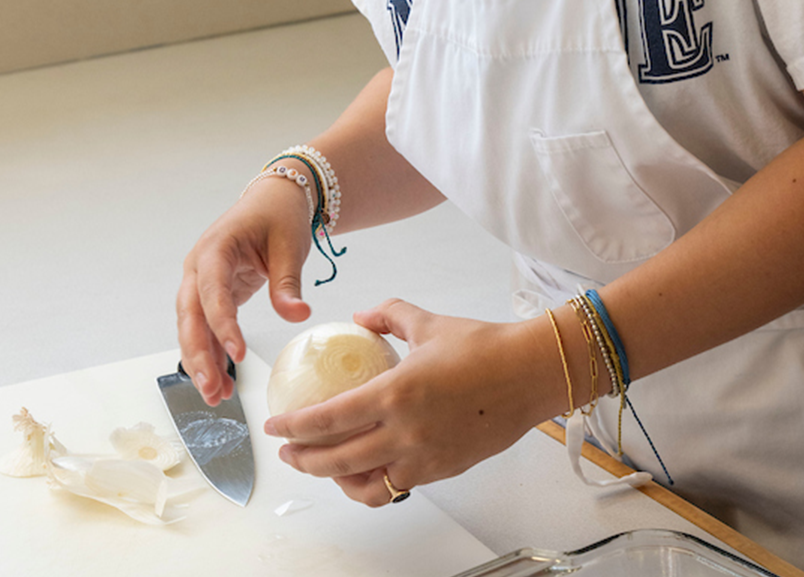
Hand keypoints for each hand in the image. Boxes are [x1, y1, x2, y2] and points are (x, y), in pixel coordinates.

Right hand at [177, 176, 313, 404]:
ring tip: (216, 397)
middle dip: (198, 354)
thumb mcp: (289, 246)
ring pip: (193, 327)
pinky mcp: (212, 294)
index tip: (238, 354)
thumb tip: (298, 316)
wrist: (274, 198)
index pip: (212, 292)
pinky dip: (212, 352)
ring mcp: (201, 281)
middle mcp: (199, 267)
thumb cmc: (280, 215)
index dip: (222, 325)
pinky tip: (222, 381)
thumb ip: (287, 283)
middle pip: (191, 315)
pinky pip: (206, 327)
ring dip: (202, 361)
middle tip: (212, 389)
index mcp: (215, 249)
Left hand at [263, 299, 563, 505]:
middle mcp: (406, 433)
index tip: (274, 426)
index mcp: (396, 394)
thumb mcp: (427, 322)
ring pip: (364, 484)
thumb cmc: (482, 346)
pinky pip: (395, 487)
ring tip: (321, 465)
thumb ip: (388, 315)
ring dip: (335, 479)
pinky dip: (371, 485)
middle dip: (304, 460)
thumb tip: (360, 316)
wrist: (529, 374)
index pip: (330, 419)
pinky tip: (363, 471)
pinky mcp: (442, 471)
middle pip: (338, 460)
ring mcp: (424, 458)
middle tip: (286, 451)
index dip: (296, 427)